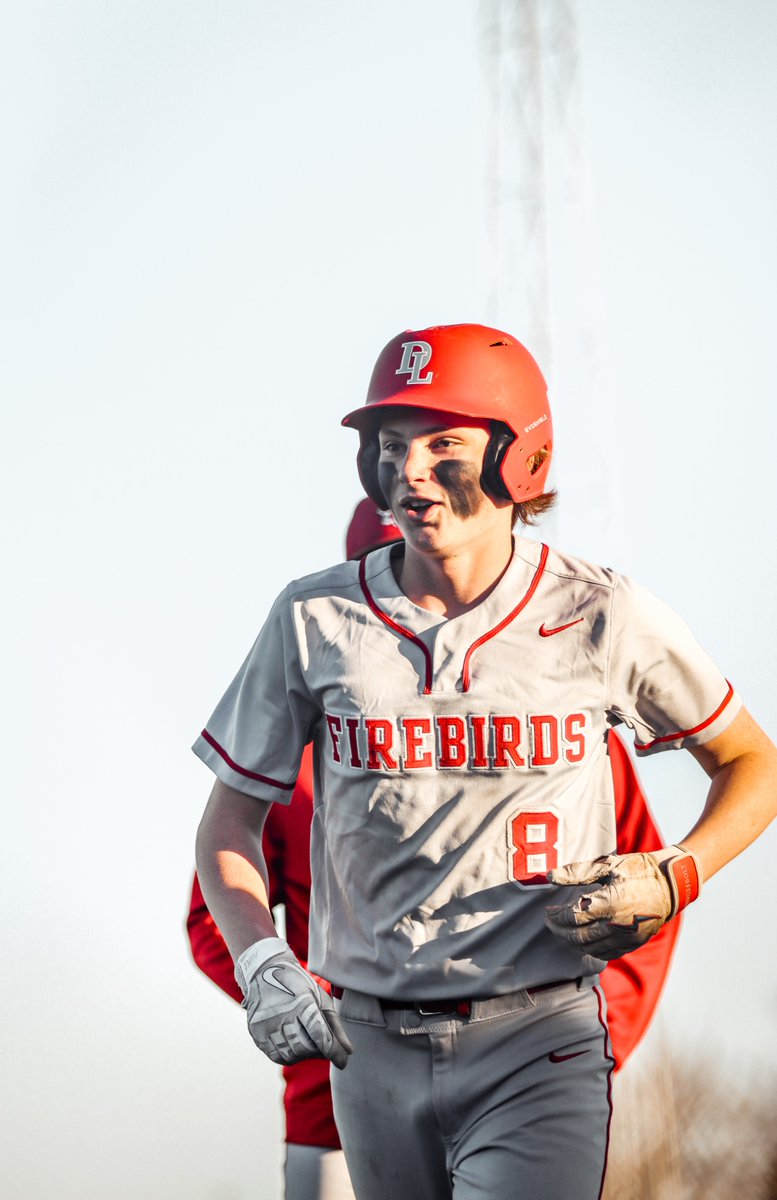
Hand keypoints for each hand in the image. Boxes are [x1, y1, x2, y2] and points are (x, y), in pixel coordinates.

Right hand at [235, 938, 352, 1067]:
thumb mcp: (321, 998)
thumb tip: (348, 1051)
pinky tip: (294, 1044)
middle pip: (306, 1048)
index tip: (343, 1061)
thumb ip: (335, 1026)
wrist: (265, 972)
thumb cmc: (298, 986)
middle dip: (320, 1052)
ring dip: (305, 1055)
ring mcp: (266, 1025)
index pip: (320, 1035)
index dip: (334, 1052)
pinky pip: (277, 1056)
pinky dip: (289, 1055)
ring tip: (309, 1042)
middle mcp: (282, 1014)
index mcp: (302, 1002)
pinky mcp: (257, 1033)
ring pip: (292, 1055)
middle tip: (324, 1047)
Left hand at [544, 846, 700, 960]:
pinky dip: (591, 950)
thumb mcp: (608, 865)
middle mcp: (617, 925)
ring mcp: (626, 938)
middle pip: (578, 936)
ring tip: (565, 930)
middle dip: (560, 930)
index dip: (557, 916)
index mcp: (609, 903)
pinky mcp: (633, 944)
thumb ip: (577, 872)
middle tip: (550, 922)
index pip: (573, 916)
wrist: (672, 884)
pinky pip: (606, 954)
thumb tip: (550, 877)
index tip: (548, 910)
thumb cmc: (638, 870)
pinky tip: (585, 940)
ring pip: (590, 948)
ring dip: (573, 941)